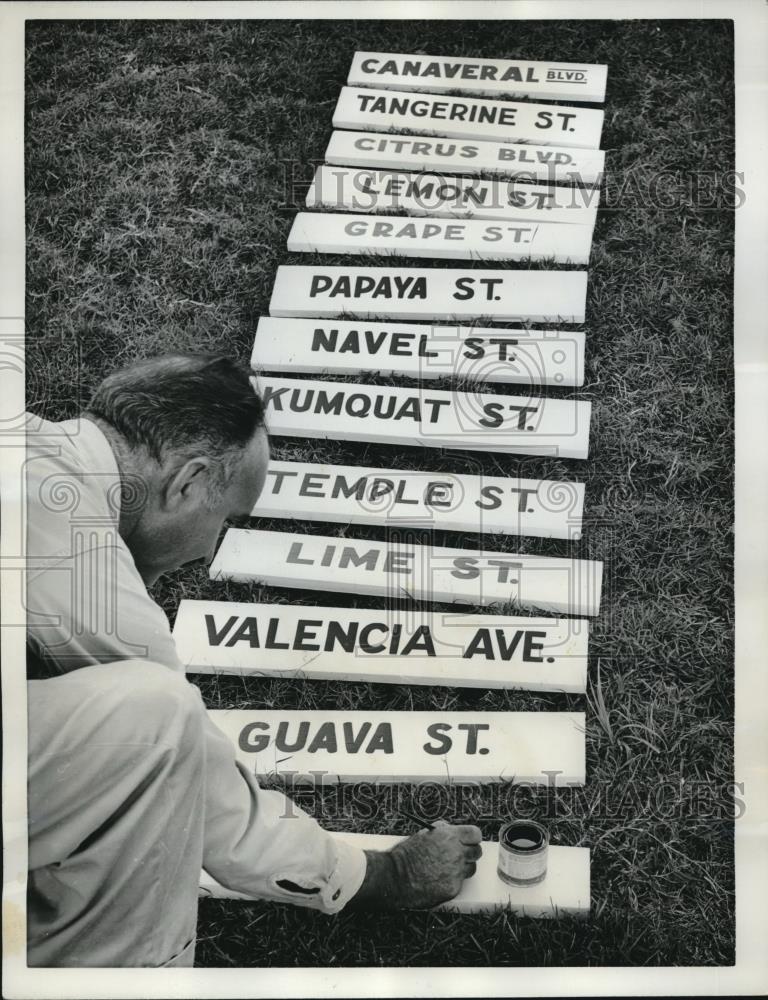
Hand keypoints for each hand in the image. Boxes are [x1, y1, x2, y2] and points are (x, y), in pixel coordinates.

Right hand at [351, 821, 482, 909]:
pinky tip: (437, 880)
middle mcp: (456, 853)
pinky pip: (459, 883)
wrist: (395, 877)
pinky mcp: (453, 889)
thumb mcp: (424, 834)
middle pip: (477, 852)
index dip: (472, 837)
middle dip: (469, 853)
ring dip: (463, 868)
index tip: (469, 841)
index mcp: (449, 836)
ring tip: (446, 869)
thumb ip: (442, 832)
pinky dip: (451, 882)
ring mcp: (456, 872)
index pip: (475, 834)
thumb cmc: (406, 854)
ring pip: (471, 869)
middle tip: (459, 856)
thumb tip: (451, 830)